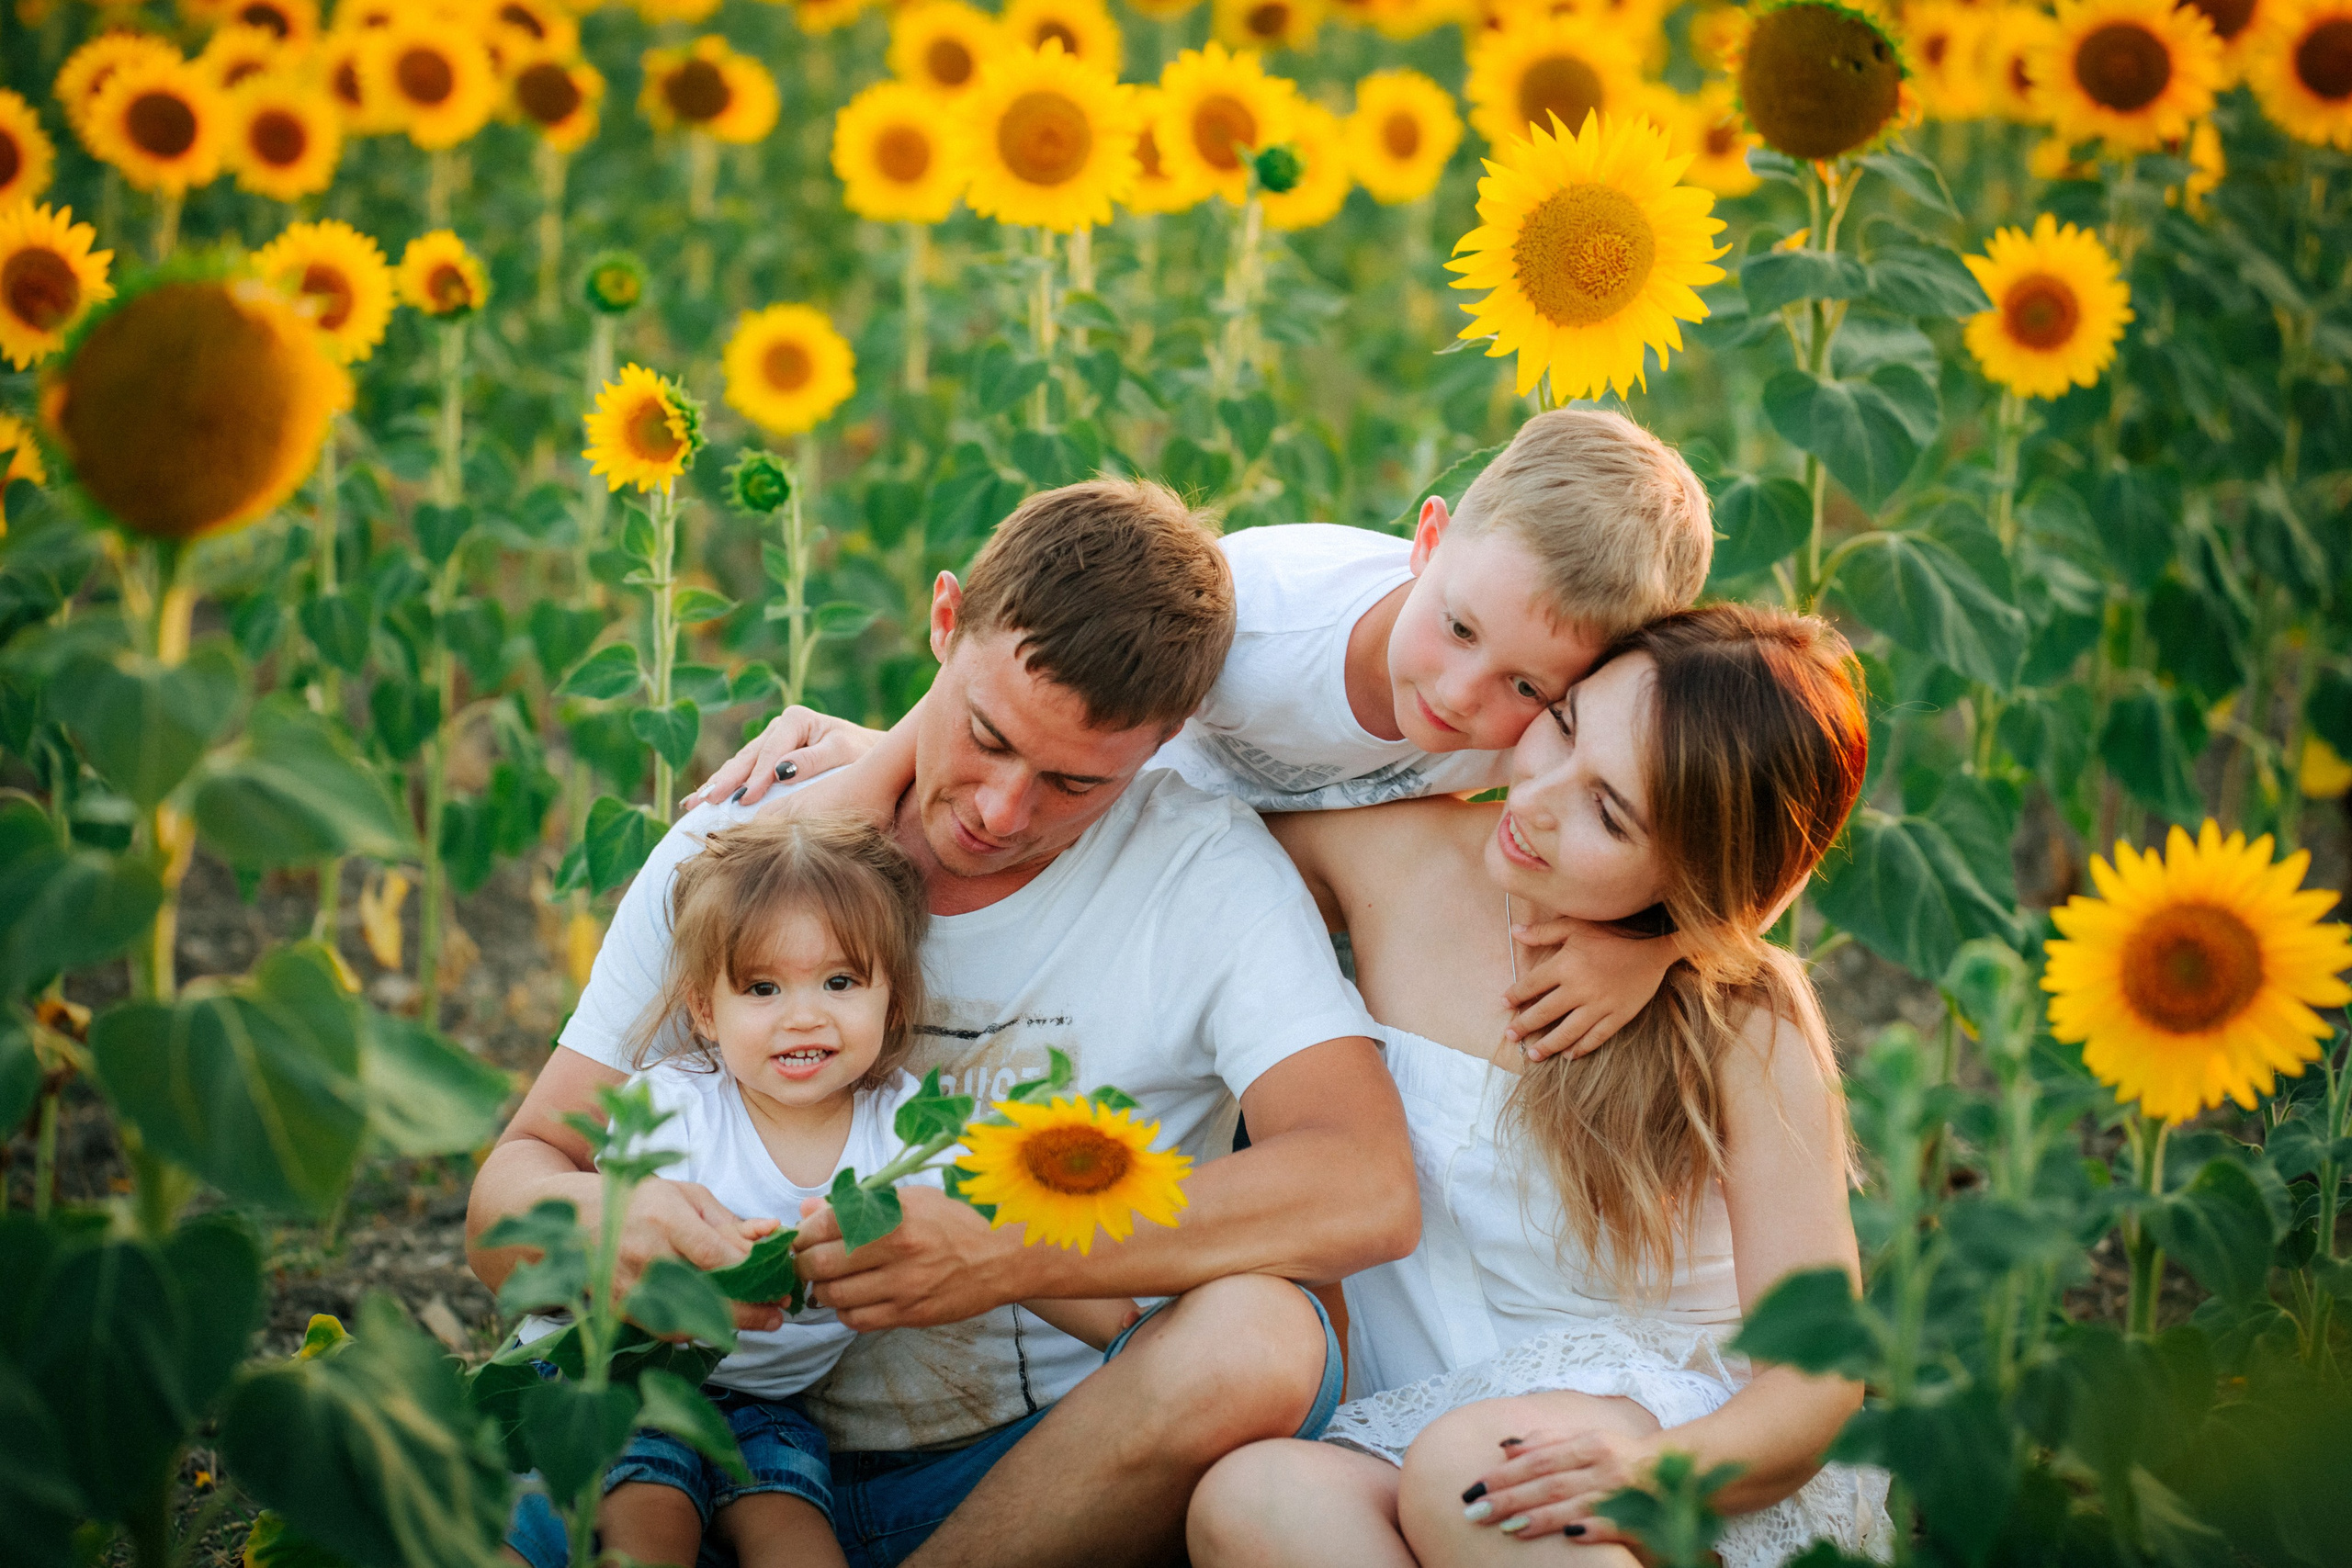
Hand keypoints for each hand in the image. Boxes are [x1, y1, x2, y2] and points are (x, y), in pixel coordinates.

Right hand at [619, 1178, 786, 1331]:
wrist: (581, 1217)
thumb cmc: (643, 1201)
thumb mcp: (687, 1196)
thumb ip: (728, 1220)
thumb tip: (773, 1232)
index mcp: (666, 1220)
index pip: (714, 1256)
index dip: (748, 1273)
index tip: (776, 1282)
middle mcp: (647, 1255)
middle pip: (704, 1293)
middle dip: (747, 1311)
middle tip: (776, 1317)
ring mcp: (630, 1286)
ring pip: (686, 1319)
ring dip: (725, 1325)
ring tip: (755, 1321)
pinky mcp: (619, 1308)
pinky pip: (664, 1329)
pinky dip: (693, 1329)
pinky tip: (716, 1324)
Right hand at [679, 706, 885, 809]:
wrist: (871, 754)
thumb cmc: (862, 753)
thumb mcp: (845, 752)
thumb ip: (814, 760)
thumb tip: (780, 771)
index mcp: (796, 719)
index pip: (771, 753)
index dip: (757, 777)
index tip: (745, 799)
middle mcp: (778, 727)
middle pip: (747, 757)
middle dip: (725, 780)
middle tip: (705, 802)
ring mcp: (769, 741)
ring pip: (739, 764)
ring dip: (716, 784)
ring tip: (693, 804)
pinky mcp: (766, 757)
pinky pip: (741, 772)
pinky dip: (723, 785)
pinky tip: (699, 799)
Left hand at [789, 1186, 1021, 1330]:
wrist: (1001, 1258)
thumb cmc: (954, 1223)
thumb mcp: (910, 1200)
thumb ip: (857, 1205)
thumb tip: (807, 1209)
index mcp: (895, 1214)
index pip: (824, 1225)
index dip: (802, 1234)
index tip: (800, 1238)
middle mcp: (897, 1250)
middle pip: (821, 1265)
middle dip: (803, 1265)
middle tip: (805, 1262)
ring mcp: (903, 1286)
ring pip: (834, 1297)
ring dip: (821, 1291)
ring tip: (827, 1282)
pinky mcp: (909, 1315)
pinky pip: (857, 1320)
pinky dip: (845, 1312)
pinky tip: (852, 1299)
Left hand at [1462, 1427, 1658, 1541]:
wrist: (1681, 1470)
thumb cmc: (1623, 1455)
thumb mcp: (1587, 1438)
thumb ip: (1547, 1441)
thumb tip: (1505, 1446)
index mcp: (1590, 1443)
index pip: (1538, 1459)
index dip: (1504, 1474)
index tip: (1474, 1487)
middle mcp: (1604, 1466)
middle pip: (1549, 1482)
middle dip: (1510, 1498)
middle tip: (1476, 1512)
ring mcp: (1622, 1492)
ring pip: (1575, 1504)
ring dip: (1541, 1517)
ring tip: (1509, 1529)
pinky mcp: (1641, 1518)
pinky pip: (1614, 1524)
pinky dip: (1592, 1529)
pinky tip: (1568, 1538)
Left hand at [1502, 917, 1679, 1064]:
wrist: (1653, 943)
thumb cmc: (1612, 932)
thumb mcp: (1575, 925)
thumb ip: (1544, 932)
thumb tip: (1514, 932)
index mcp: (1565, 966)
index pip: (1531, 985)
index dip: (1515, 995)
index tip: (1504, 1003)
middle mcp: (1579, 989)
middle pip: (1544, 1013)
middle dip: (1524, 1026)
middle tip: (1510, 1036)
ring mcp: (1599, 1005)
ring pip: (1567, 1032)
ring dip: (1548, 1045)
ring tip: (1533, 1054)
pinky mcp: (1618, 1016)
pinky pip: (1595, 1037)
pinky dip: (1581, 1048)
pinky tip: (1569, 1055)